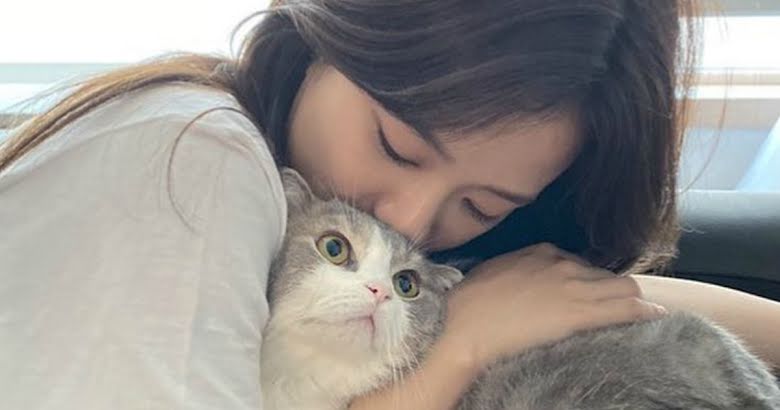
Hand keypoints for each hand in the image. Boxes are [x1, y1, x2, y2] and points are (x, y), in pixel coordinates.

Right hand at [442, 243, 667, 367]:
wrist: (462, 324)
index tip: (587, 293)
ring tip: (640, 313)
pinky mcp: (578, 313)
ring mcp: (573, 287)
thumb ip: (519, 270)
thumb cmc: (469, 303)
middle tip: (616, 307)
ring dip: (632, 300)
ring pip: (624, 287)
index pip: (580, 262)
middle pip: (606, 273)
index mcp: (542, 251)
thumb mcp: (495, 271)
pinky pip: (625, 309)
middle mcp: (562, 264)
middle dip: (614, 289)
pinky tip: (657, 318)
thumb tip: (526, 280)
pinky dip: (644, 313)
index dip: (588, 280)